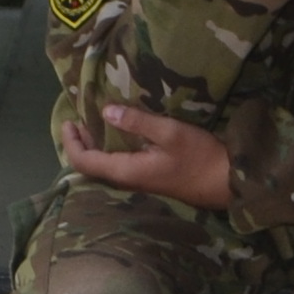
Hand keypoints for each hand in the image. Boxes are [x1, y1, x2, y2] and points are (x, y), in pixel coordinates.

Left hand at [63, 102, 234, 211]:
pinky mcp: (148, 177)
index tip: (68, 121)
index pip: (85, 161)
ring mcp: (138, 181)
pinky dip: (109, 149)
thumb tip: (106, 111)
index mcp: (126, 170)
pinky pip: (118, 164)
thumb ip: (137, 122)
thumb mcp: (169, 133)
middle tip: (76, 119)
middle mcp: (127, 179)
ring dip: (94, 146)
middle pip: (91, 166)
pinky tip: (116, 133)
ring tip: (91, 123)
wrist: (226, 182)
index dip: (71, 142)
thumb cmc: (199, 157)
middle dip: (80, 143)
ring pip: (104, 165)